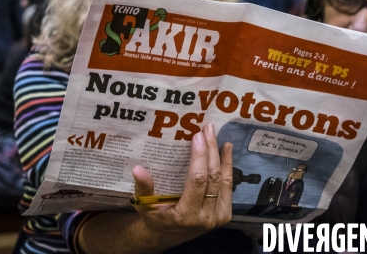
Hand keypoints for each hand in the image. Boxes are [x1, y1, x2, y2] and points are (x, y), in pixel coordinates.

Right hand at [132, 123, 232, 247]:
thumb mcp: (145, 205)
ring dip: (221, 156)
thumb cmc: (155, 217)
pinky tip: (226, 149)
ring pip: (224, 181)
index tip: (198, 137)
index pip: (197, 181)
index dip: (199, 157)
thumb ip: (143, 188)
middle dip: (210, 150)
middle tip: (207, 129)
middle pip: (212, 177)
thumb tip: (138, 168)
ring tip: (217, 135)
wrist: (168, 235)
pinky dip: (228, 166)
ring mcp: (217, 216)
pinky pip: (228, 186)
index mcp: (185, 215)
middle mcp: (205, 217)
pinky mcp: (224, 213)